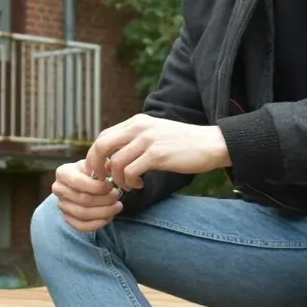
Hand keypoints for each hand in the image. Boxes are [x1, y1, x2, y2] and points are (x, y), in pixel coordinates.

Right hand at [52, 160, 123, 232]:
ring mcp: (62, 205)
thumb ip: (102, 165)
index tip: (111, 186)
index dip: (97, 186)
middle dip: (104, 199)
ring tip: (117, 206)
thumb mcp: (96, 164)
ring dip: (104, 212)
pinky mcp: (67, 218)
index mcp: (63, 172)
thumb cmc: (92, 171)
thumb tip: (108, 169)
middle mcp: (59, 189)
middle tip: (118, 195)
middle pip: (82, 199)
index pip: (78, 182)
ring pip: (83, 214)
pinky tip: (109, 217)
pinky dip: (97, 224)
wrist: (83, 182)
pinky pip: (81, 226)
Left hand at [85, 114, 230, 191]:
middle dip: (97, 167)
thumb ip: (135, 141)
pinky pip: (130, 172)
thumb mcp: (156, 134)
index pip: (103, 136)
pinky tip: (140, 185)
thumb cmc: (184, 143)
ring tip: (128, 185)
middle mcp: (140, 127)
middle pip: (102, 146)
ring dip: (117, 179)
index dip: (96, 156)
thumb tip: (111, 158)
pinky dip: (130, 183)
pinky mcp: (157, 155)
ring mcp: (148, 140)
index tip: (100, 171)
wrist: (211, 144)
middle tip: (103, 181)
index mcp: (137, 122)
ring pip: (115, 163)